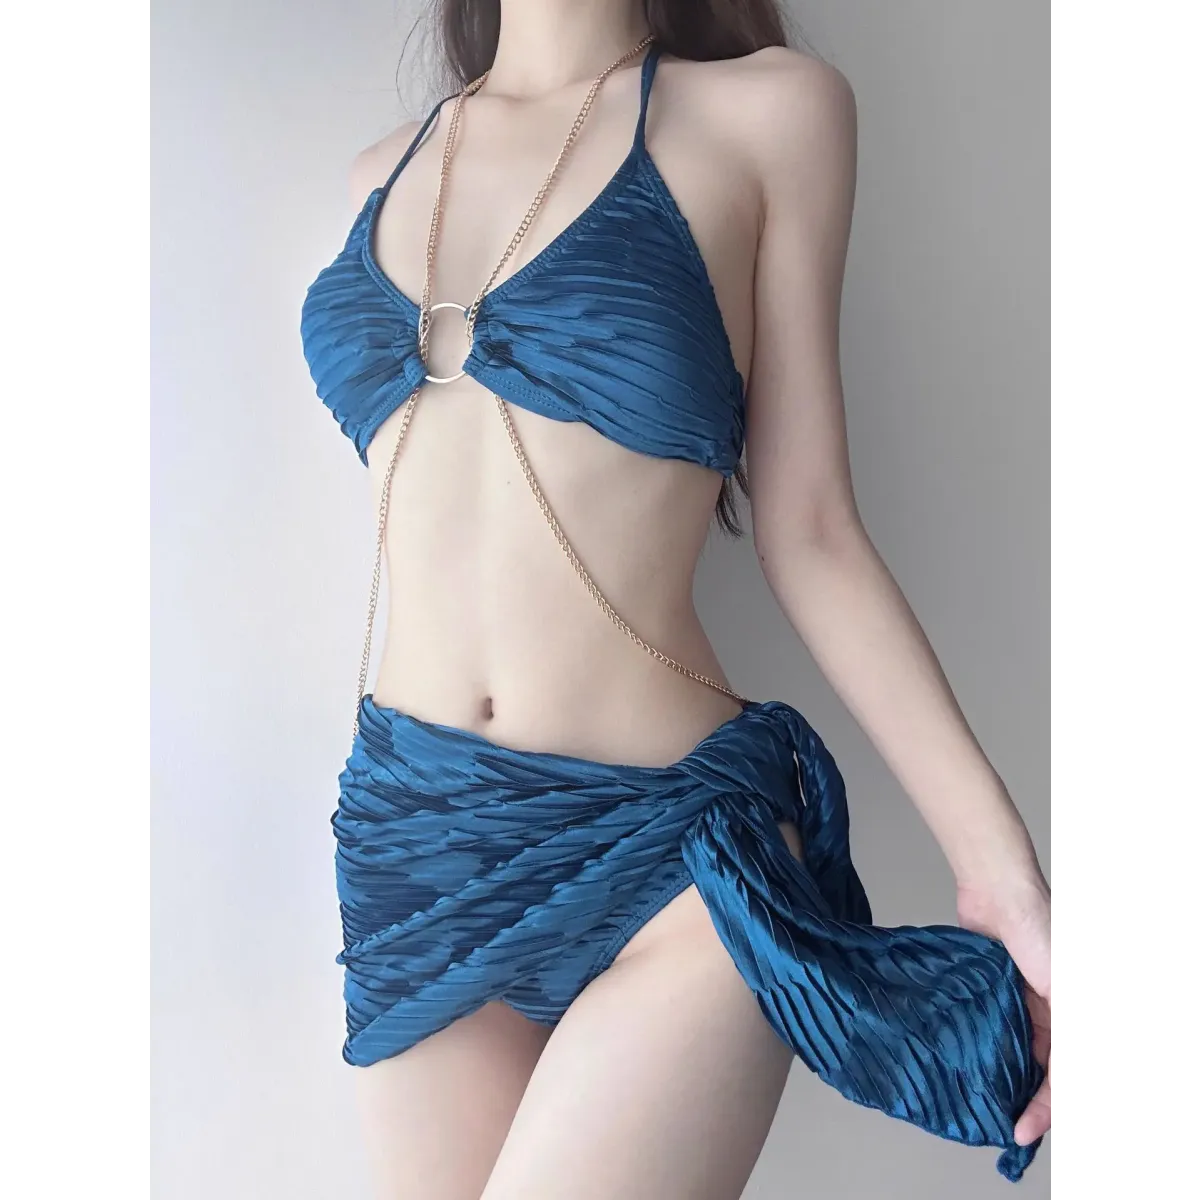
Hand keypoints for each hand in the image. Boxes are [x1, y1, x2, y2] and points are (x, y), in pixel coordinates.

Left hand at [956, 874, 1053, 1145]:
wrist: (1000, 888)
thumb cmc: (1043, 932)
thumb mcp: (1060, 987)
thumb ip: (1056, 1033)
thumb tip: (1050, 1076)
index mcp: (1065, 1015)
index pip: (1057, 1075)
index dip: (1044, 1108)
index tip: (1020, 1131)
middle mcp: (1045, 1013)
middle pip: (1034, 1068)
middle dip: (1020, 1099)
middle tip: (997, 1125)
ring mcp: (1014, 1001)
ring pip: (1007, 1051)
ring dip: (996, 1076)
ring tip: (976, 1103)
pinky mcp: (986, 987)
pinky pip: (983, 1024)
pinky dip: (976, 1046)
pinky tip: (960, 1064)